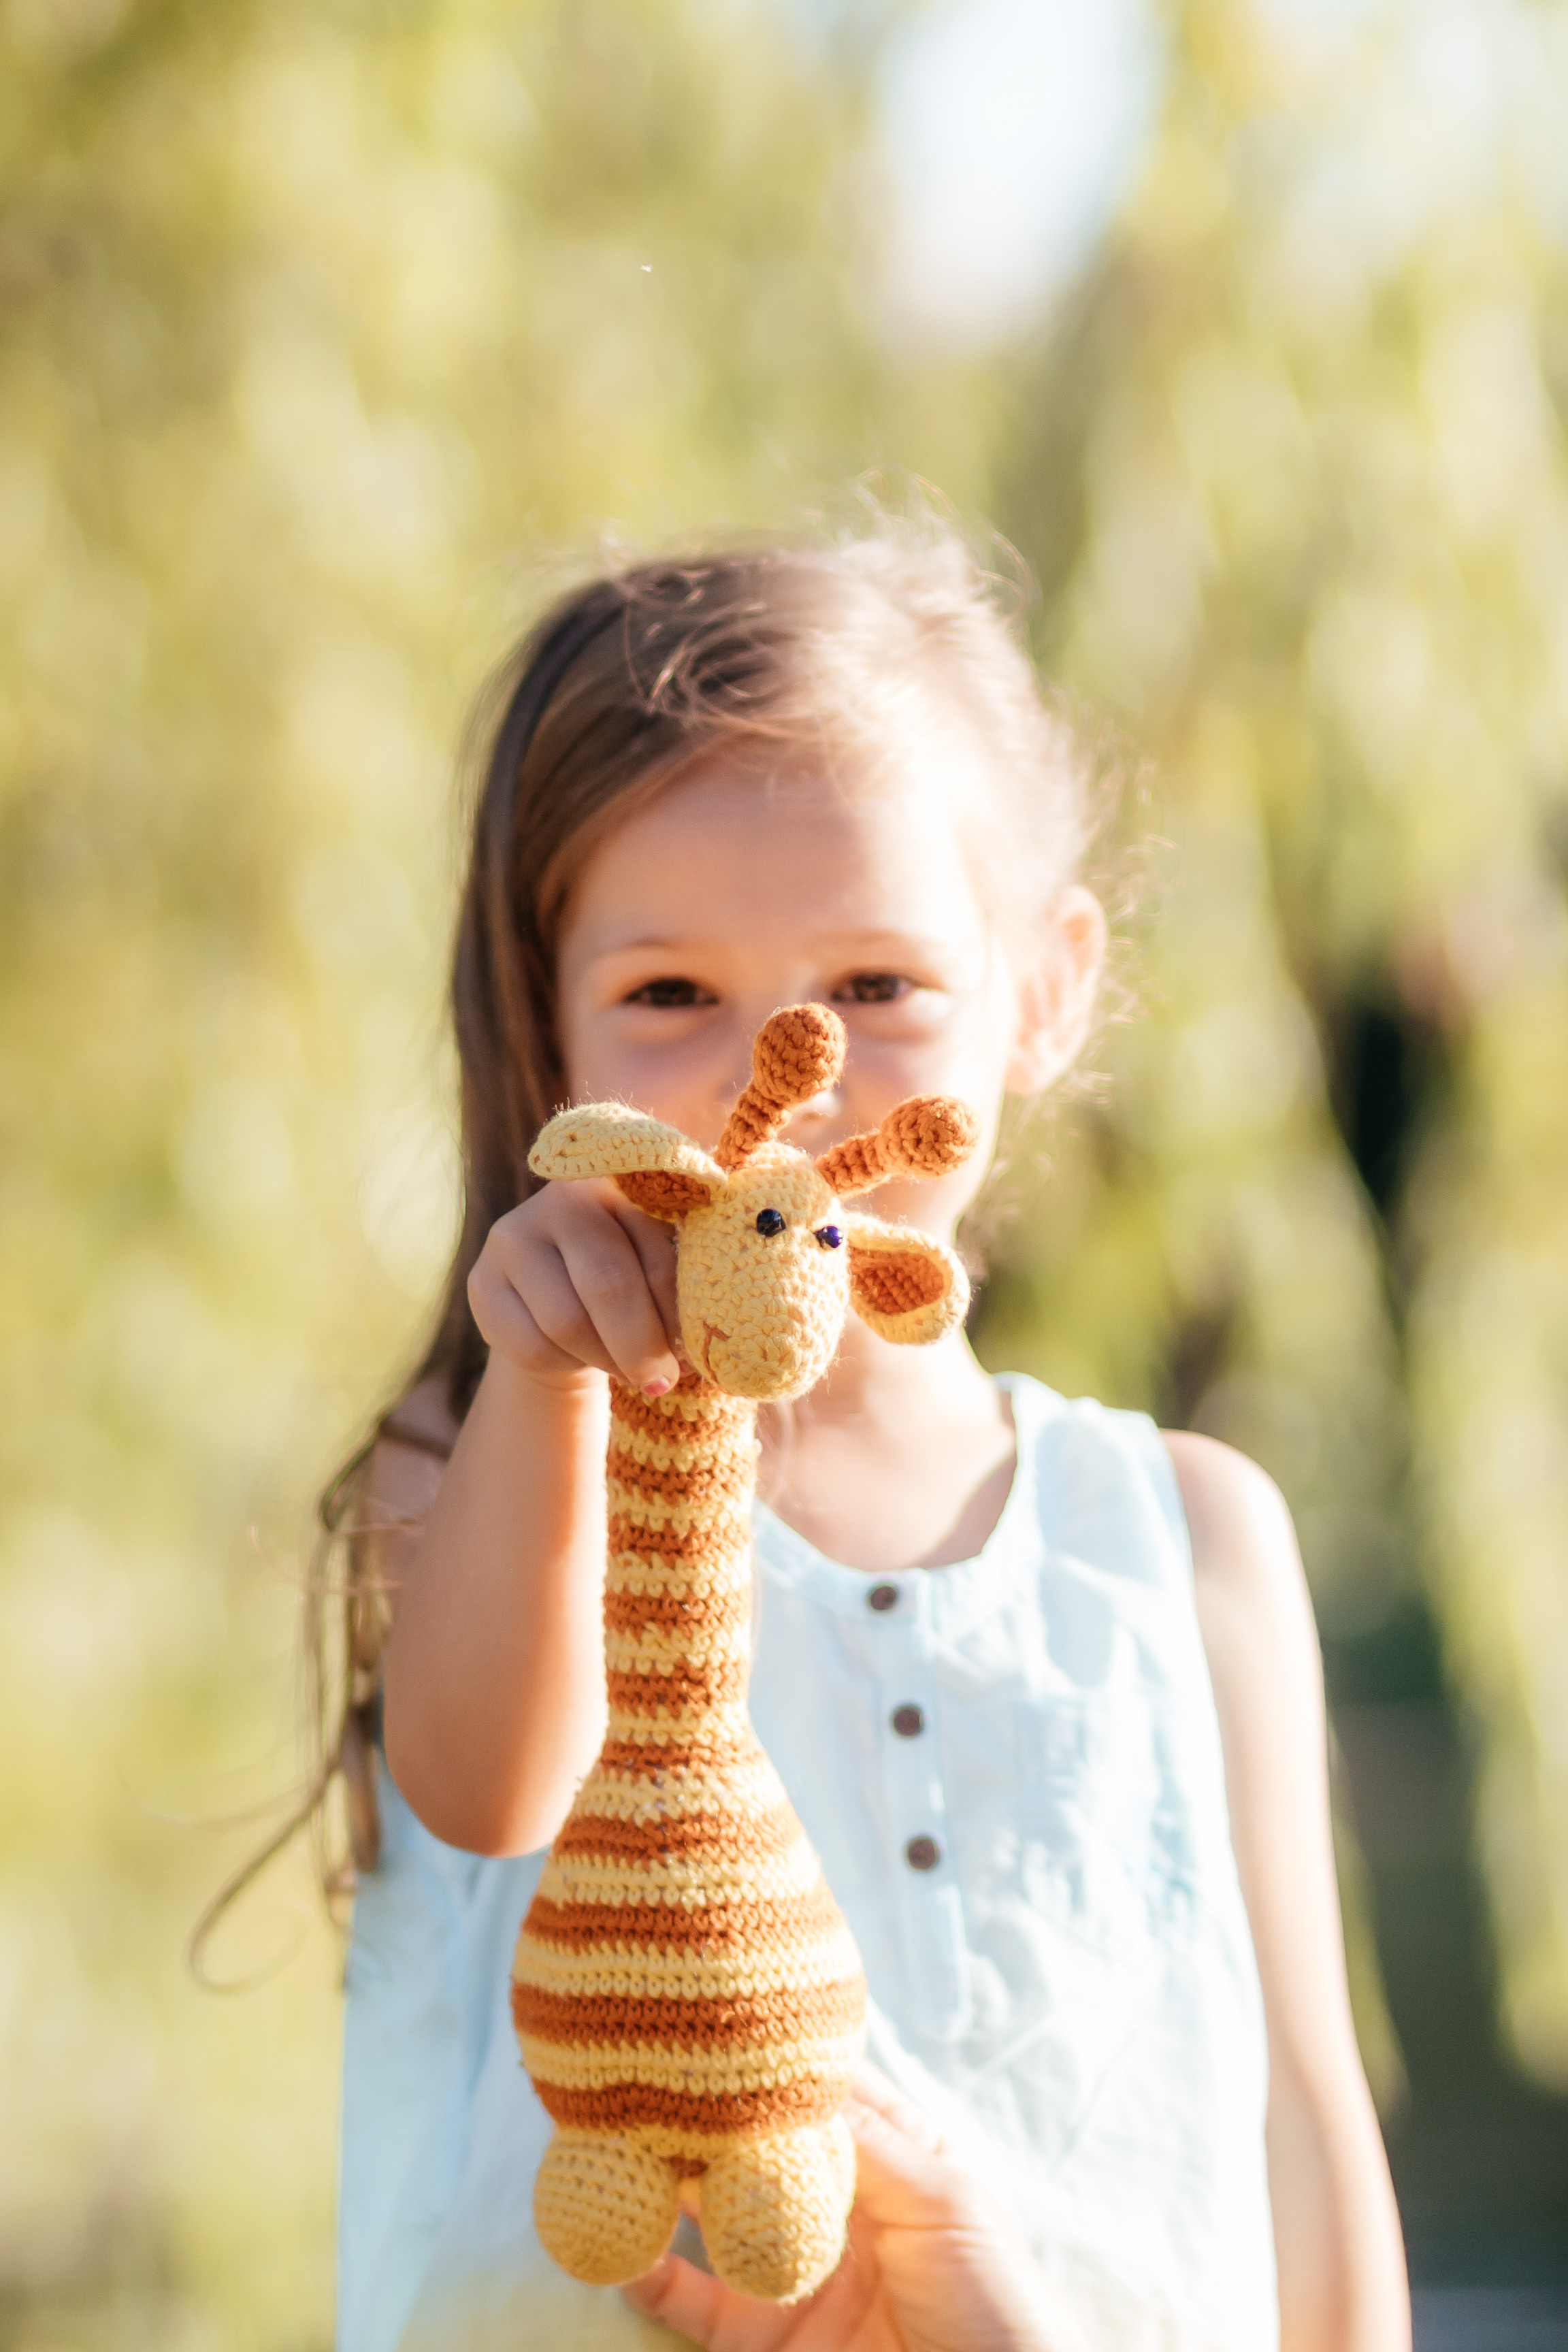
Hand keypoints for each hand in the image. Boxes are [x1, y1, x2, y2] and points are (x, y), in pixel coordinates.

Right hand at [467, 1179, 682, 1395]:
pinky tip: (581, 1358)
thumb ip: (689, 1275)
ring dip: (607, 1359)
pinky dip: (567, 1365)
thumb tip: (711, 1336)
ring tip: (628, 1370)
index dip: (677, 1313)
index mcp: (624, 1182)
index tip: (695, 1353)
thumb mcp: (663, 1264)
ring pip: (567, 1320)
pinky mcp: (482, 1280)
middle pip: (607, 1284)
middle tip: (662, 1382)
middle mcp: (562, 1197)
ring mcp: (513, 1235)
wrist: (562, 1301)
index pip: (656, 1254)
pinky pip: (532, 1345)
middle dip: (642, 1346)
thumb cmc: (633, 1280)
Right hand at [621, 2064, 1074, 2351]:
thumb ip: (868, 2143)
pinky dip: (650, 2274)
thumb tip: (798, 2078)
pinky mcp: (761, 2340)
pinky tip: (623, 2245)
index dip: (769, 2063)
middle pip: (753, 2148)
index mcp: (889, 2157)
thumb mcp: (946, 2204)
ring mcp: (792, 2271)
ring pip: (712, 2215)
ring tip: (617, 2148)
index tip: (711, 2027)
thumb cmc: (998, 2305)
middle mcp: (832, 2206)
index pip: (817, 2093)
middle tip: (644, 2084)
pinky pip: (690, 2301)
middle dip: (702, 2118)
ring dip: (666, 2185)